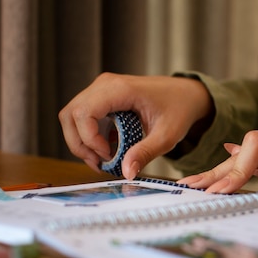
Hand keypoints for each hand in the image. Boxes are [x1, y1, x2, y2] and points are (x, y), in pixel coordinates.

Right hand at [59, 72, 212, 177]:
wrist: (186, 94)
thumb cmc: (178, 108)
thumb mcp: (167, 135)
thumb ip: (145, 153)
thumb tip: (126, 173)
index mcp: (120, 88)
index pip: (84, 112)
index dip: (89, 139)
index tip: (108, 155)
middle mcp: (105, 85)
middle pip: (70, 114)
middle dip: (80, 144)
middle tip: (100, 163)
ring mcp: (101, 90)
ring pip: (72, 116)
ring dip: (81, 142)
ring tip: (103, 159)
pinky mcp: (102, 98)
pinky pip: (82, 117)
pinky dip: (88, 136)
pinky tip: (108, 149)